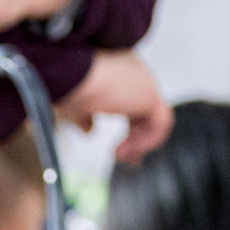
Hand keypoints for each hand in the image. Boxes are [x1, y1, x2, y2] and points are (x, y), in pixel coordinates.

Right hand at [58, 50, 172, 163]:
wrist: (71, 76)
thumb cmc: (68, 85)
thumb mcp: (75, 104)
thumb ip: (84, 116)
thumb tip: (89, 129)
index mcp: (120, 72)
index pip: (133, 103)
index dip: (129, 129)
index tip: (118, 150)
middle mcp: (135, 74)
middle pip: (146, 112)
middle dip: (137, 139)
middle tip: (123, 157)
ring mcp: (145, 83)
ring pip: (154, 119)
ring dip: (139, 142)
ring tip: (118, 154)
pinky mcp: (150, 95)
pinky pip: (160, 124)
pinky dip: (147, 141)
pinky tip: (128, 149)